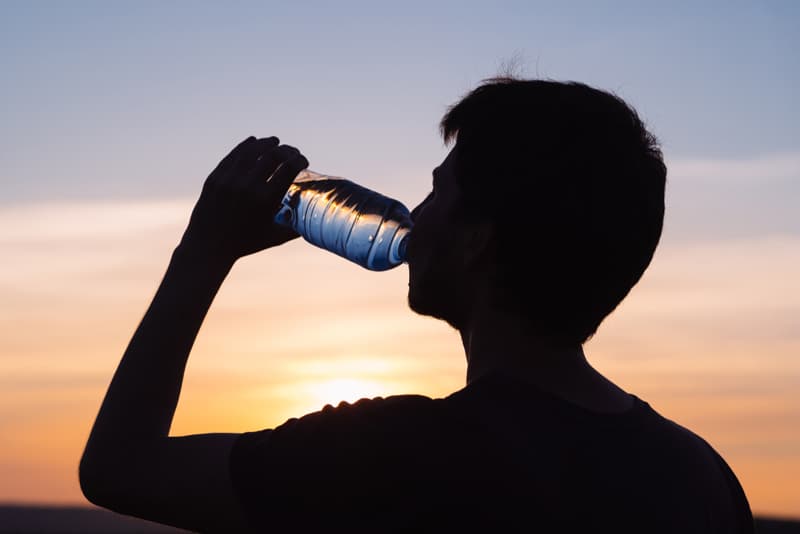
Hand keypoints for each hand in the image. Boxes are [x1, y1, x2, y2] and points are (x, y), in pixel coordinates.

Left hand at [178, 136, 308, 263]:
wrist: (208, 247)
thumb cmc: (246, 243)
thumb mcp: (275, 237)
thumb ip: (296, 227)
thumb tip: (318, 218)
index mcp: (266, 201)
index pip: (289, 168)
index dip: (300, 160)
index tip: (304, 160)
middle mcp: (248, 187)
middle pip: (273, 155)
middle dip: (287, 150)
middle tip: (292, 152)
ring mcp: (229, 180)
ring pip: (252, 151)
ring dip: (267, 143)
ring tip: (275, 142)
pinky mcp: (215, 177)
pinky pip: (234, 155)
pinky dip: (247, 146)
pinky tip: (254, 142)